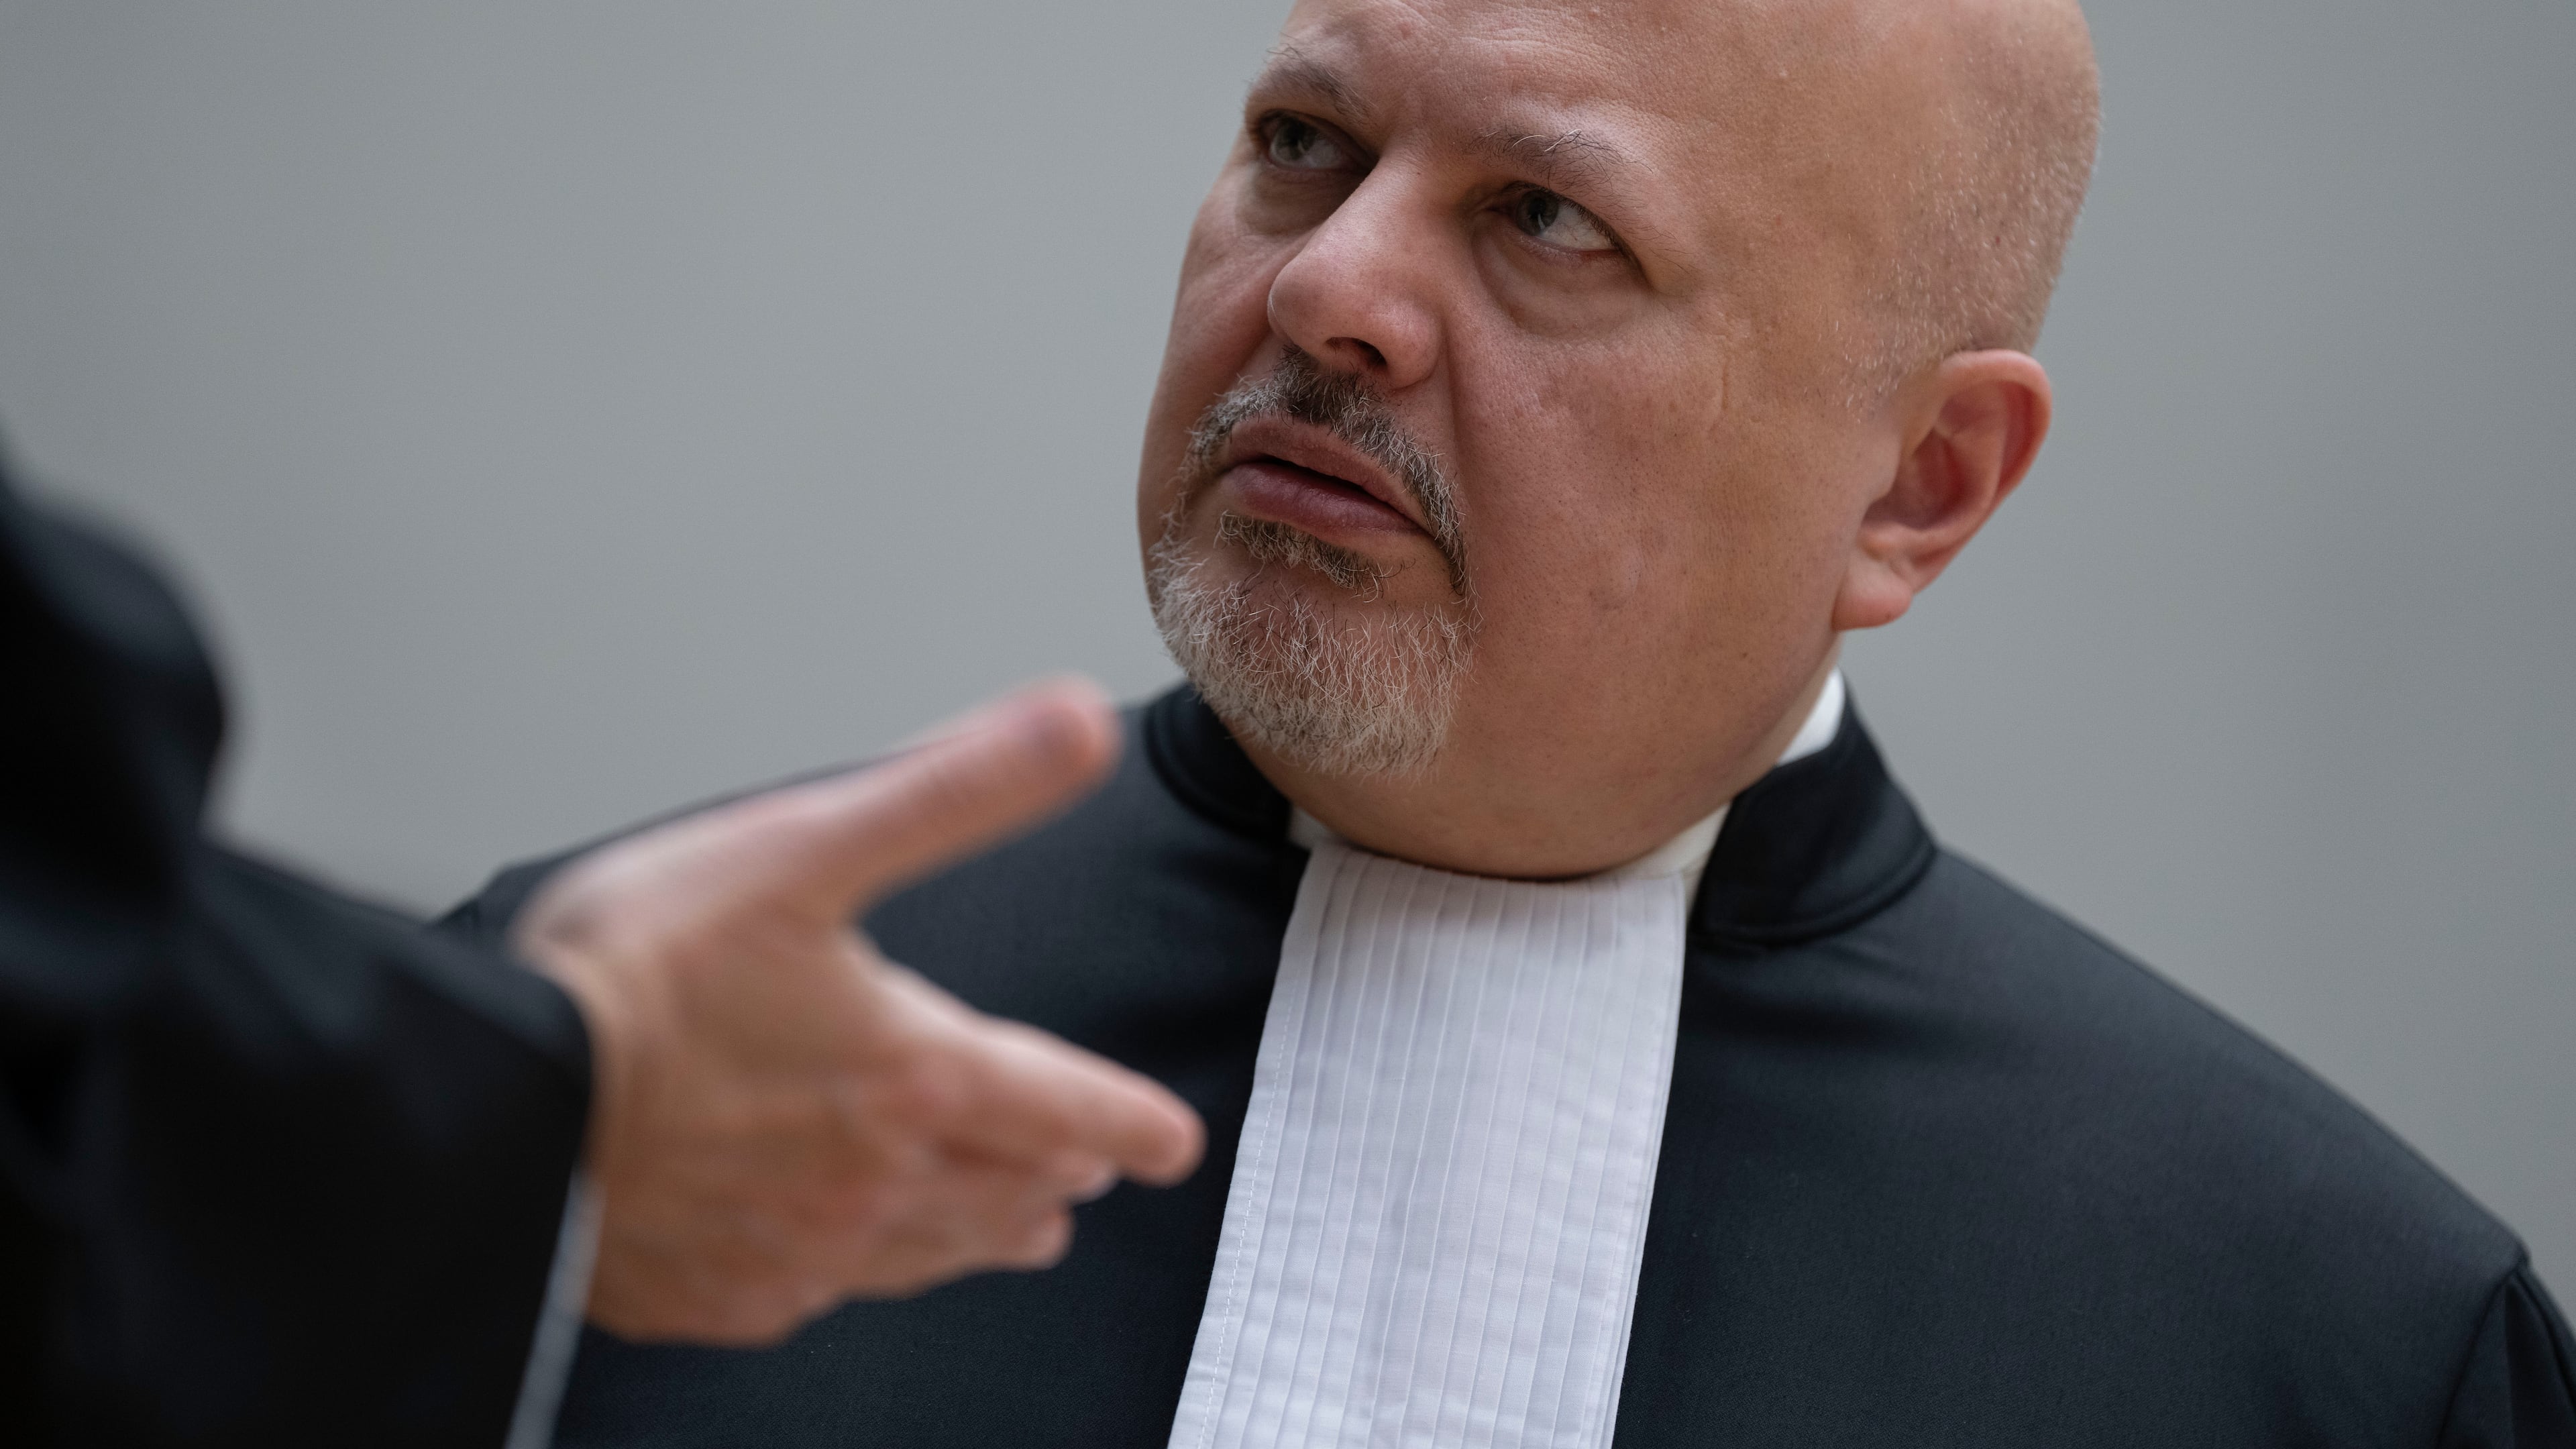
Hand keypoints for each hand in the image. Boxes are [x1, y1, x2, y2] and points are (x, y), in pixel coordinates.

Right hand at [512, 678, 1203, 1344]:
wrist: (494, 1101)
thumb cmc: (634, 973)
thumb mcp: (810, 847)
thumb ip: (957, 788)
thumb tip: (1075, 726)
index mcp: (910, 1077)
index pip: (1063, 1107)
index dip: (1128, 1122)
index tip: (1170, 1143)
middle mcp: (869, 1181)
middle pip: (1003, 1193)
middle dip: (1054, 1177)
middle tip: (1083, 1175)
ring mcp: (793, 1250)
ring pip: (927, 1255)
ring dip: (983, 1234)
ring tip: (1018, 1232)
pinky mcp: (713, 1291)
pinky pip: (814, 1296)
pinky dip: (854, 1274)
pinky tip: (845, 1265)